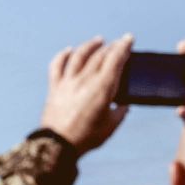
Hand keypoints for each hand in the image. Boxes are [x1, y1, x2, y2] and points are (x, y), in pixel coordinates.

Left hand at [40, 34, 132, 153]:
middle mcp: (85, 81)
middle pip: (100, 56)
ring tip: (98, 41)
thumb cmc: (86, 138)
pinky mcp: (55, 87)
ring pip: (79, 55)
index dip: (123, 47)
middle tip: (119, 42)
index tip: (129, 38)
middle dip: (112, 46)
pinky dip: (63, 55)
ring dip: (90, 45)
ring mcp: (68, 82)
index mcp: (102, 89)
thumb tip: (124, 106)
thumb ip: (120, 113)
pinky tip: (69, 50)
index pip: (115, 61)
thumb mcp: (110, 127)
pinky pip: (57, 65)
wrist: (58, 145)